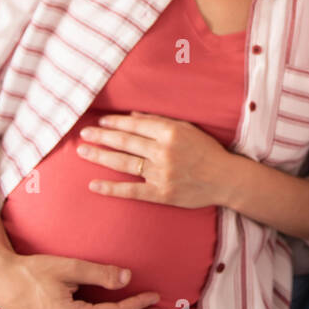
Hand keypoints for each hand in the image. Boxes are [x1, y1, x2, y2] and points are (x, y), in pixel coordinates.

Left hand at [77, 112, 233, 208]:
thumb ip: (160, 121)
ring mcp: (161, 173)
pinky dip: (111, 188)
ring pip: (124, 163)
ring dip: (100, 156)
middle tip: (83, 134)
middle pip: (125, 142)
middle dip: (101, 136)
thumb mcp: (187, 128)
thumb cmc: (206, 150)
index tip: (100, 121)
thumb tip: (132, 115)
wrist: (225, 179)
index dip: (115, 122)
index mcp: (170, 132)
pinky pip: (131, 191)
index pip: (135, 124)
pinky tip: (94, 185)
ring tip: (82, 151)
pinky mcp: (161, 194)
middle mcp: (164, 151)